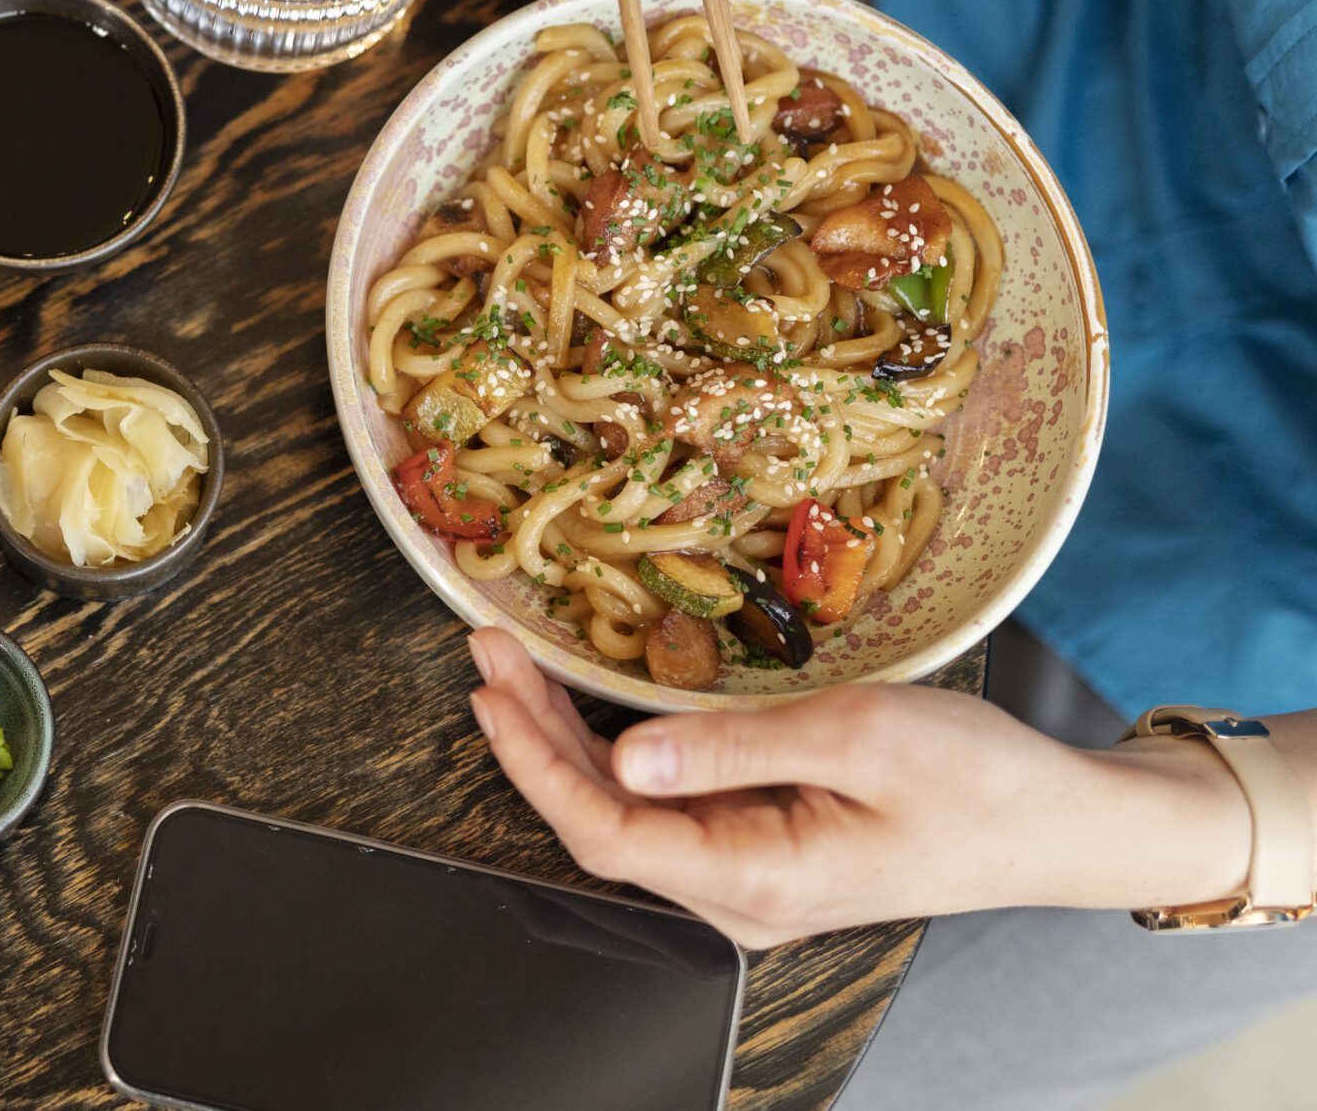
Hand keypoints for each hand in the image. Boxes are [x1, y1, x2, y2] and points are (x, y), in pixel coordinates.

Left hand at [466, 628, 1250, 946]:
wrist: (1059, 821)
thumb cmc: (978, 778)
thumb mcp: (854, 736)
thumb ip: (730, 747)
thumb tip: (624, 749)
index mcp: (758, 881)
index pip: (605, 832)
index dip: (535, 762)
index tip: (491, 688)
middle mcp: (739, 895)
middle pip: (602, 820)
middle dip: (534, 734)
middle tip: (486, 649)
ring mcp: (748, 875)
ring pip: (626, 810)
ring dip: (566, 737)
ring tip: (513, 663)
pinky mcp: (761, 845)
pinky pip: (666, 801)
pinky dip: (616, 746)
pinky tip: (584, 698)